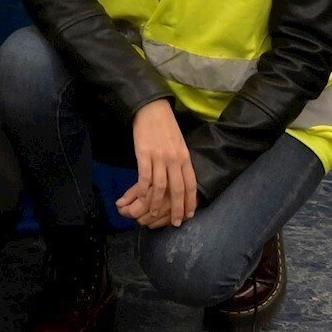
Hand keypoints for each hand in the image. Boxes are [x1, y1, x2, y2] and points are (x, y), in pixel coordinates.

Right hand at [118, 100, 197, 227]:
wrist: (151, 109)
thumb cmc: (166, 126)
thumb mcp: (179, 144)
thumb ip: (181, 161)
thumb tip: (181, 180)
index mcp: (185, 157)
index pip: (190, 184)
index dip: (190, 202)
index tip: (189, 214)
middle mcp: (174, 159)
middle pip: (177, 190)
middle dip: (177, 209)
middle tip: (176, 222)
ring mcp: (159, 157)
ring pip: (160, 187)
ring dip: (158, 204)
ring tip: (155, 215)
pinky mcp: (144, 154)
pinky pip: (144, 177)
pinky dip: (143, 191)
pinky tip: (141, 198)